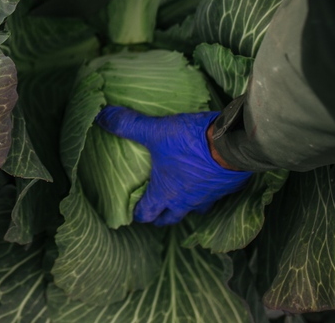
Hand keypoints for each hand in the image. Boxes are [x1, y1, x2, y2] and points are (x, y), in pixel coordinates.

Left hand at [94, 106, 252, 225]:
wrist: (233, 144)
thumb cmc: (190, 143)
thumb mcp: (155, 131)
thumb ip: (128, 125)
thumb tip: (101, 116)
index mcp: (167, 193)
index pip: (148, 213)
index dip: (138, 214)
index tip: (132, 213)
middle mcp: (187, 200)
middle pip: (171, 217)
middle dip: (161, 216)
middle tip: (154, 212)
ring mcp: (209, 196)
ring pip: (194, 209)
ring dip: (185, 205)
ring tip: (180, 197)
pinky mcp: (226, 187)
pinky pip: (213, 196)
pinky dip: (205, 192)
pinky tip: (204, 180)